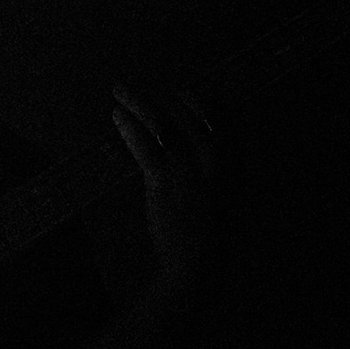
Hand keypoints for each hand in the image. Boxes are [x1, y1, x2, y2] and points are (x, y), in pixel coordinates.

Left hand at [112, 84, 222, 283]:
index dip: (189, 94)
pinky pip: (145, 143)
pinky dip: (128, 126)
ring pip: (161, 120)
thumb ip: (217, 164)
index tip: (171, 87)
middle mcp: (214, 154)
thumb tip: (202, 140)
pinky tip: (117, 117)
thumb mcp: (227, 192)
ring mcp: (190, 165)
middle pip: (182, 108)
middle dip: (155, 92)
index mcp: (232, 156)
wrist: (199, 263)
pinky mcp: (165, 179)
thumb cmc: (212, 232)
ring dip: (136, 100)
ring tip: (119, 91)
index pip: (214, 111)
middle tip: (132, 85)